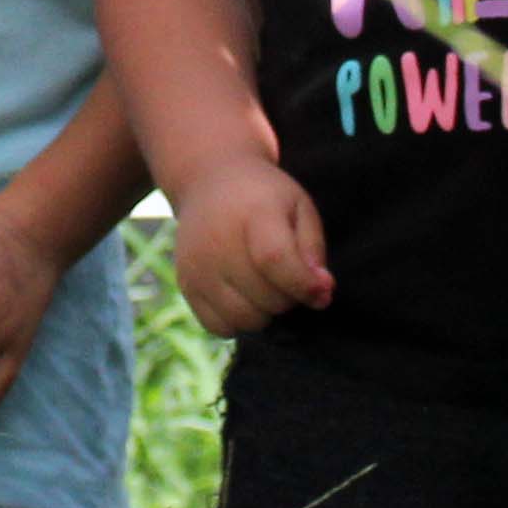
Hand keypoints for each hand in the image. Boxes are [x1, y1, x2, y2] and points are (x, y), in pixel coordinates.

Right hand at [168, 160, 332, 338]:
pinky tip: (243, 295)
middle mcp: (218, 240)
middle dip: (289, 297)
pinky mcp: (186, 284)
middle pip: (266, 297)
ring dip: (265, 312)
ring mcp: (198, 265)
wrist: (209, 180)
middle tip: (288, 277)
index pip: (276, 260)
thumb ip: (313, 250)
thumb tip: (321, 295)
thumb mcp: (299, 207)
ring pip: (245, 319)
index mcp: (253, 212)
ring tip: (266, 286)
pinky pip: (219, 327)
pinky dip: (238, 321)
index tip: (321, 290)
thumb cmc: (265, 198)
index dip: (304, 284)